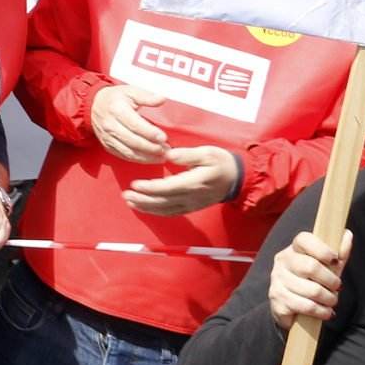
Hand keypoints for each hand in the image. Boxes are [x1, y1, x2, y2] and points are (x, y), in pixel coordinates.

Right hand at [90, 83, 172, 162]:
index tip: (164, 137)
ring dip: (147, 157)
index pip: (135, 125)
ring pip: (129, 152)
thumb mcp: (130, 92)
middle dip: (152, 148)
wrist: (94, 105)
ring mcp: (107, 137)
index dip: (150, 133)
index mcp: (116, 110)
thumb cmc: (116, 98)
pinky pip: (124, 156)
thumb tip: (162, 98)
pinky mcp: (107, 145)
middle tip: (167, 149)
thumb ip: (147, 96)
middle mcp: (110, 125)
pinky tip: (151, 159)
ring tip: (162, 156)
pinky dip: (139, 160)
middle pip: (133, 141)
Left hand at [123, 145, 238, 215]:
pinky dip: (157, 212)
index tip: (135, 184)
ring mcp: (193, 204)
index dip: (150, 188)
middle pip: (163, 201)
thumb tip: (168, 155)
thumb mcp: (207, 152)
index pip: (168, 188)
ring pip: (166, 209)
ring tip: (130, 202)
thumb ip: (187, 154)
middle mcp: (192, 197)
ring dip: (147, 207)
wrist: (238, 178)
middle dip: (143, 200)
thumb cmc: (221, 162)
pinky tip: (146, 208)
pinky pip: (173, 212)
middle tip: (125, 194)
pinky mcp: (193, 207)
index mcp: (194, 182)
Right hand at [268, 228, 351, 331]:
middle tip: (337, 287)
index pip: (303, 239)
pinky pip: (307, 307)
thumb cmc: (311, 284)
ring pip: (312, 291)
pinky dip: (321, 312)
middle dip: (331, 281)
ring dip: (329, 299)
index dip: (322, 249)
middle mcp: (282, 263)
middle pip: (310, 267)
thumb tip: (347, 234)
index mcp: (293, 251)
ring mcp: (277, 282)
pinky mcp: (278, 301)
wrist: (290, 308)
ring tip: (330, 301)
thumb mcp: (327, 268)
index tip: (335, 260)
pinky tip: (324, 311)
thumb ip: (338, 253)